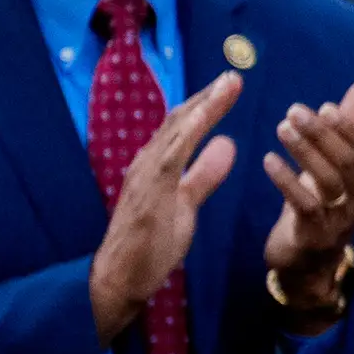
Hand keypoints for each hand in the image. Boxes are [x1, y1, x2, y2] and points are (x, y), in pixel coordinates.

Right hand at [88, 72, 240, 341]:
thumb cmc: (150, 244)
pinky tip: (206, 117)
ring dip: (203, 106)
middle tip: (234, 75)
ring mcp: (145, 174)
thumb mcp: (187, 204)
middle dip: (207, 96)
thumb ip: (205, 175)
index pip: (184, 126)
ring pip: (175, 131)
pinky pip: (171, 155)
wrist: (119, 278)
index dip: (207, 105)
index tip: (231, 85)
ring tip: (227, 86)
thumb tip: (227, 145)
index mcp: (158, 164)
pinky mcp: (147, 191)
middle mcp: (147, 161)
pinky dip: (189, 132)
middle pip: (180, 120)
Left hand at [260, 77, 353, 304]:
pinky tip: (268, 160)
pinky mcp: (315, 236)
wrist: (305, 264)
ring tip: (281, 128)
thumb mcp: (337, 166)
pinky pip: (305, 204)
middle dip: (321, 134)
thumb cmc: (321, 205)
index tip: (324, 106)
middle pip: (347, 162)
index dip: (349, 127)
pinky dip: (286, 180)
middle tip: (293, 111)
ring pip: (327, 181)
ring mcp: (340, 222)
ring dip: (303, 151)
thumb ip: (350, 127)